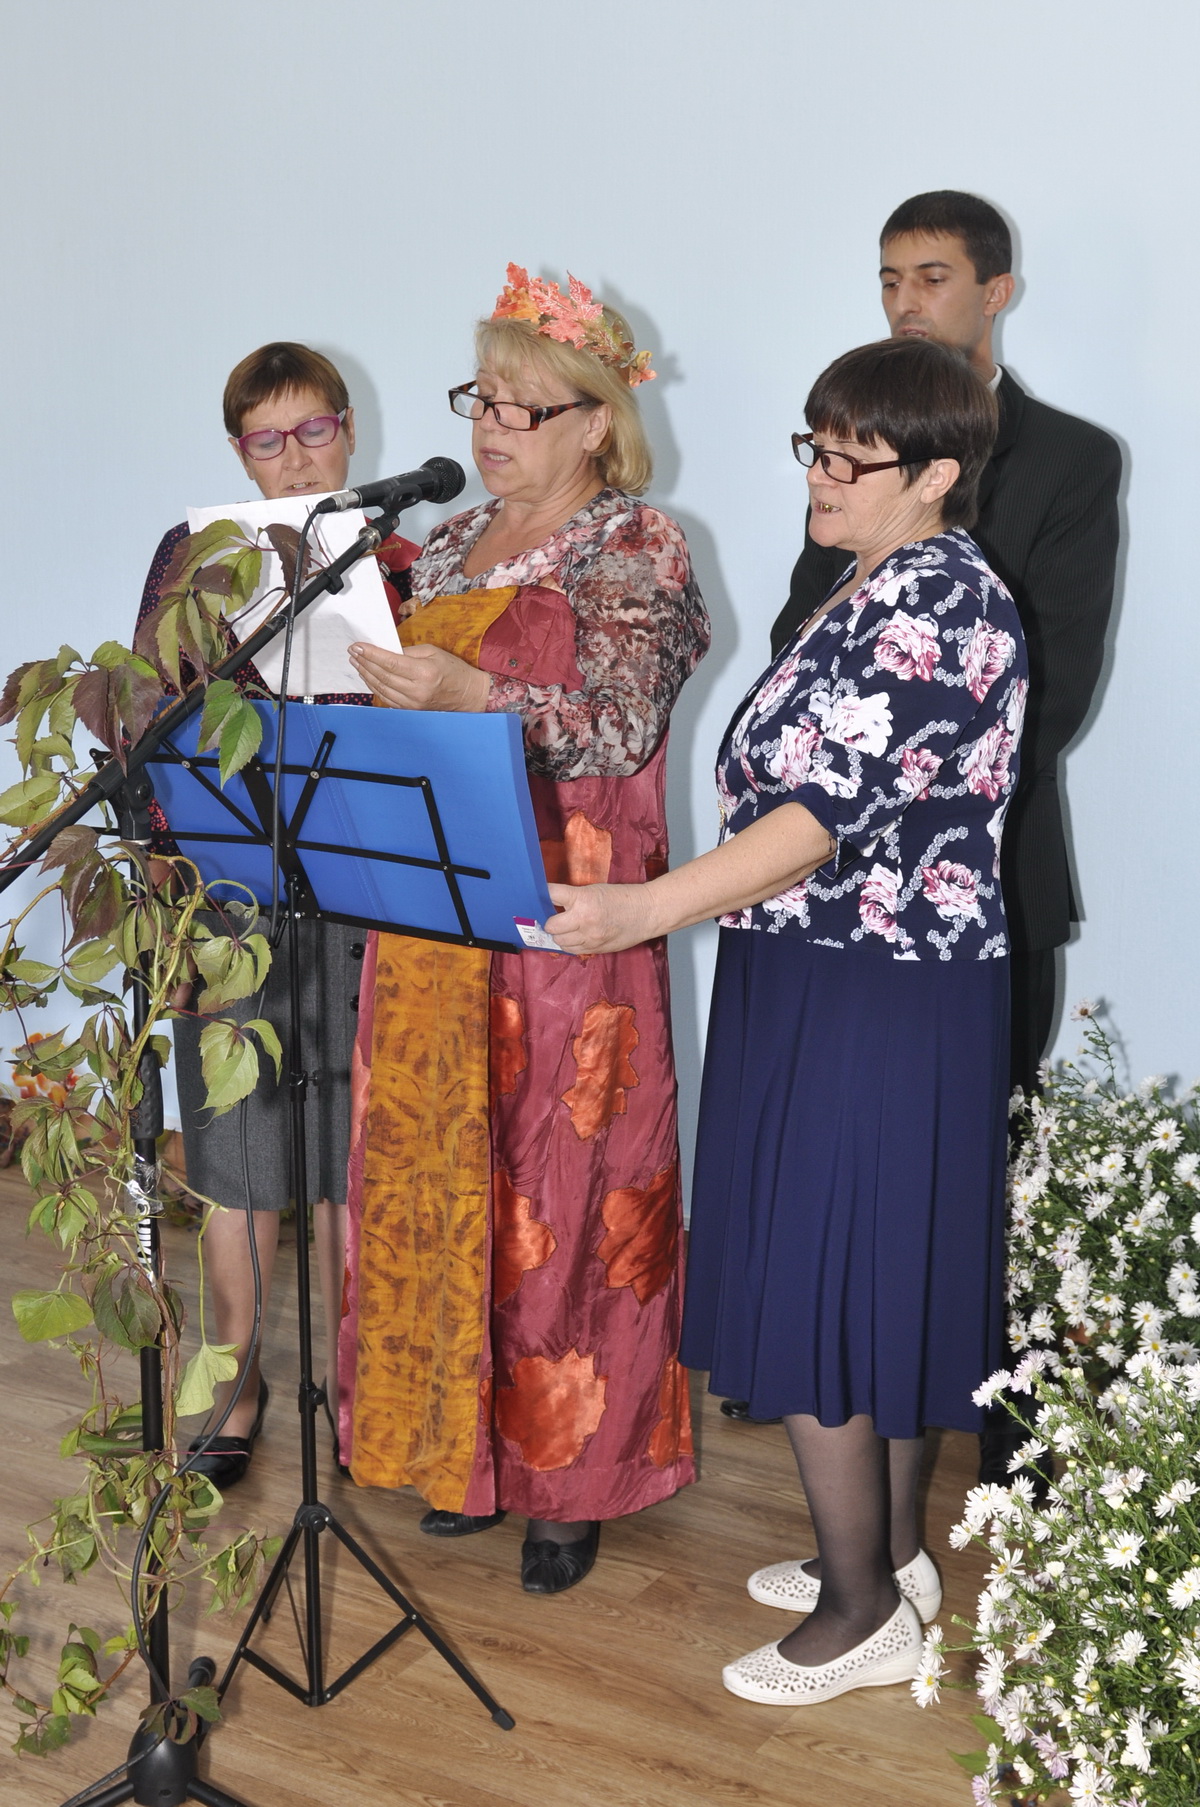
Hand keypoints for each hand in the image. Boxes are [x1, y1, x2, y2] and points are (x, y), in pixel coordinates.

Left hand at [347, 641, 491, 712]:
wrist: (468, 695)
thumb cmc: (454, 670)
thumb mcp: (433, 652)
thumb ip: (408, 651)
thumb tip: (387, 650)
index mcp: (424, 672)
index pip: (390, 662)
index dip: (371, 654)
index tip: (357, 647)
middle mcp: (416, 690)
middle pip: (382, 675)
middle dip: (364, 662)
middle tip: (353, 653)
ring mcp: (412, 703)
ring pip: (381, 688)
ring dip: (366, 675)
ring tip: (356, 663)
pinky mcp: (411, 710)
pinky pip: (387, 698)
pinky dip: (375, 687)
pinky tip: (368, 677)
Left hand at [545, 882, 657, 954]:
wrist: (646, 913)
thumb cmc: (622, 898)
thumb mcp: (595, 890)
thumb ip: (574, 897)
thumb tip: (553, 902)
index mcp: (583, 899)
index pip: (552, 894)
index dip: (544, 894)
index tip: (540, 895)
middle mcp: (584, 920)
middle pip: (551, 926)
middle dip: (550, 921)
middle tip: (554, 916)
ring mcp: (589, 938)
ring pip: (559, 942)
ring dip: (559, 935)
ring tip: (565, 928)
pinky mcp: (595, 949)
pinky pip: (572, 950)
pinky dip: (570, 943)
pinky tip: (575, 936)